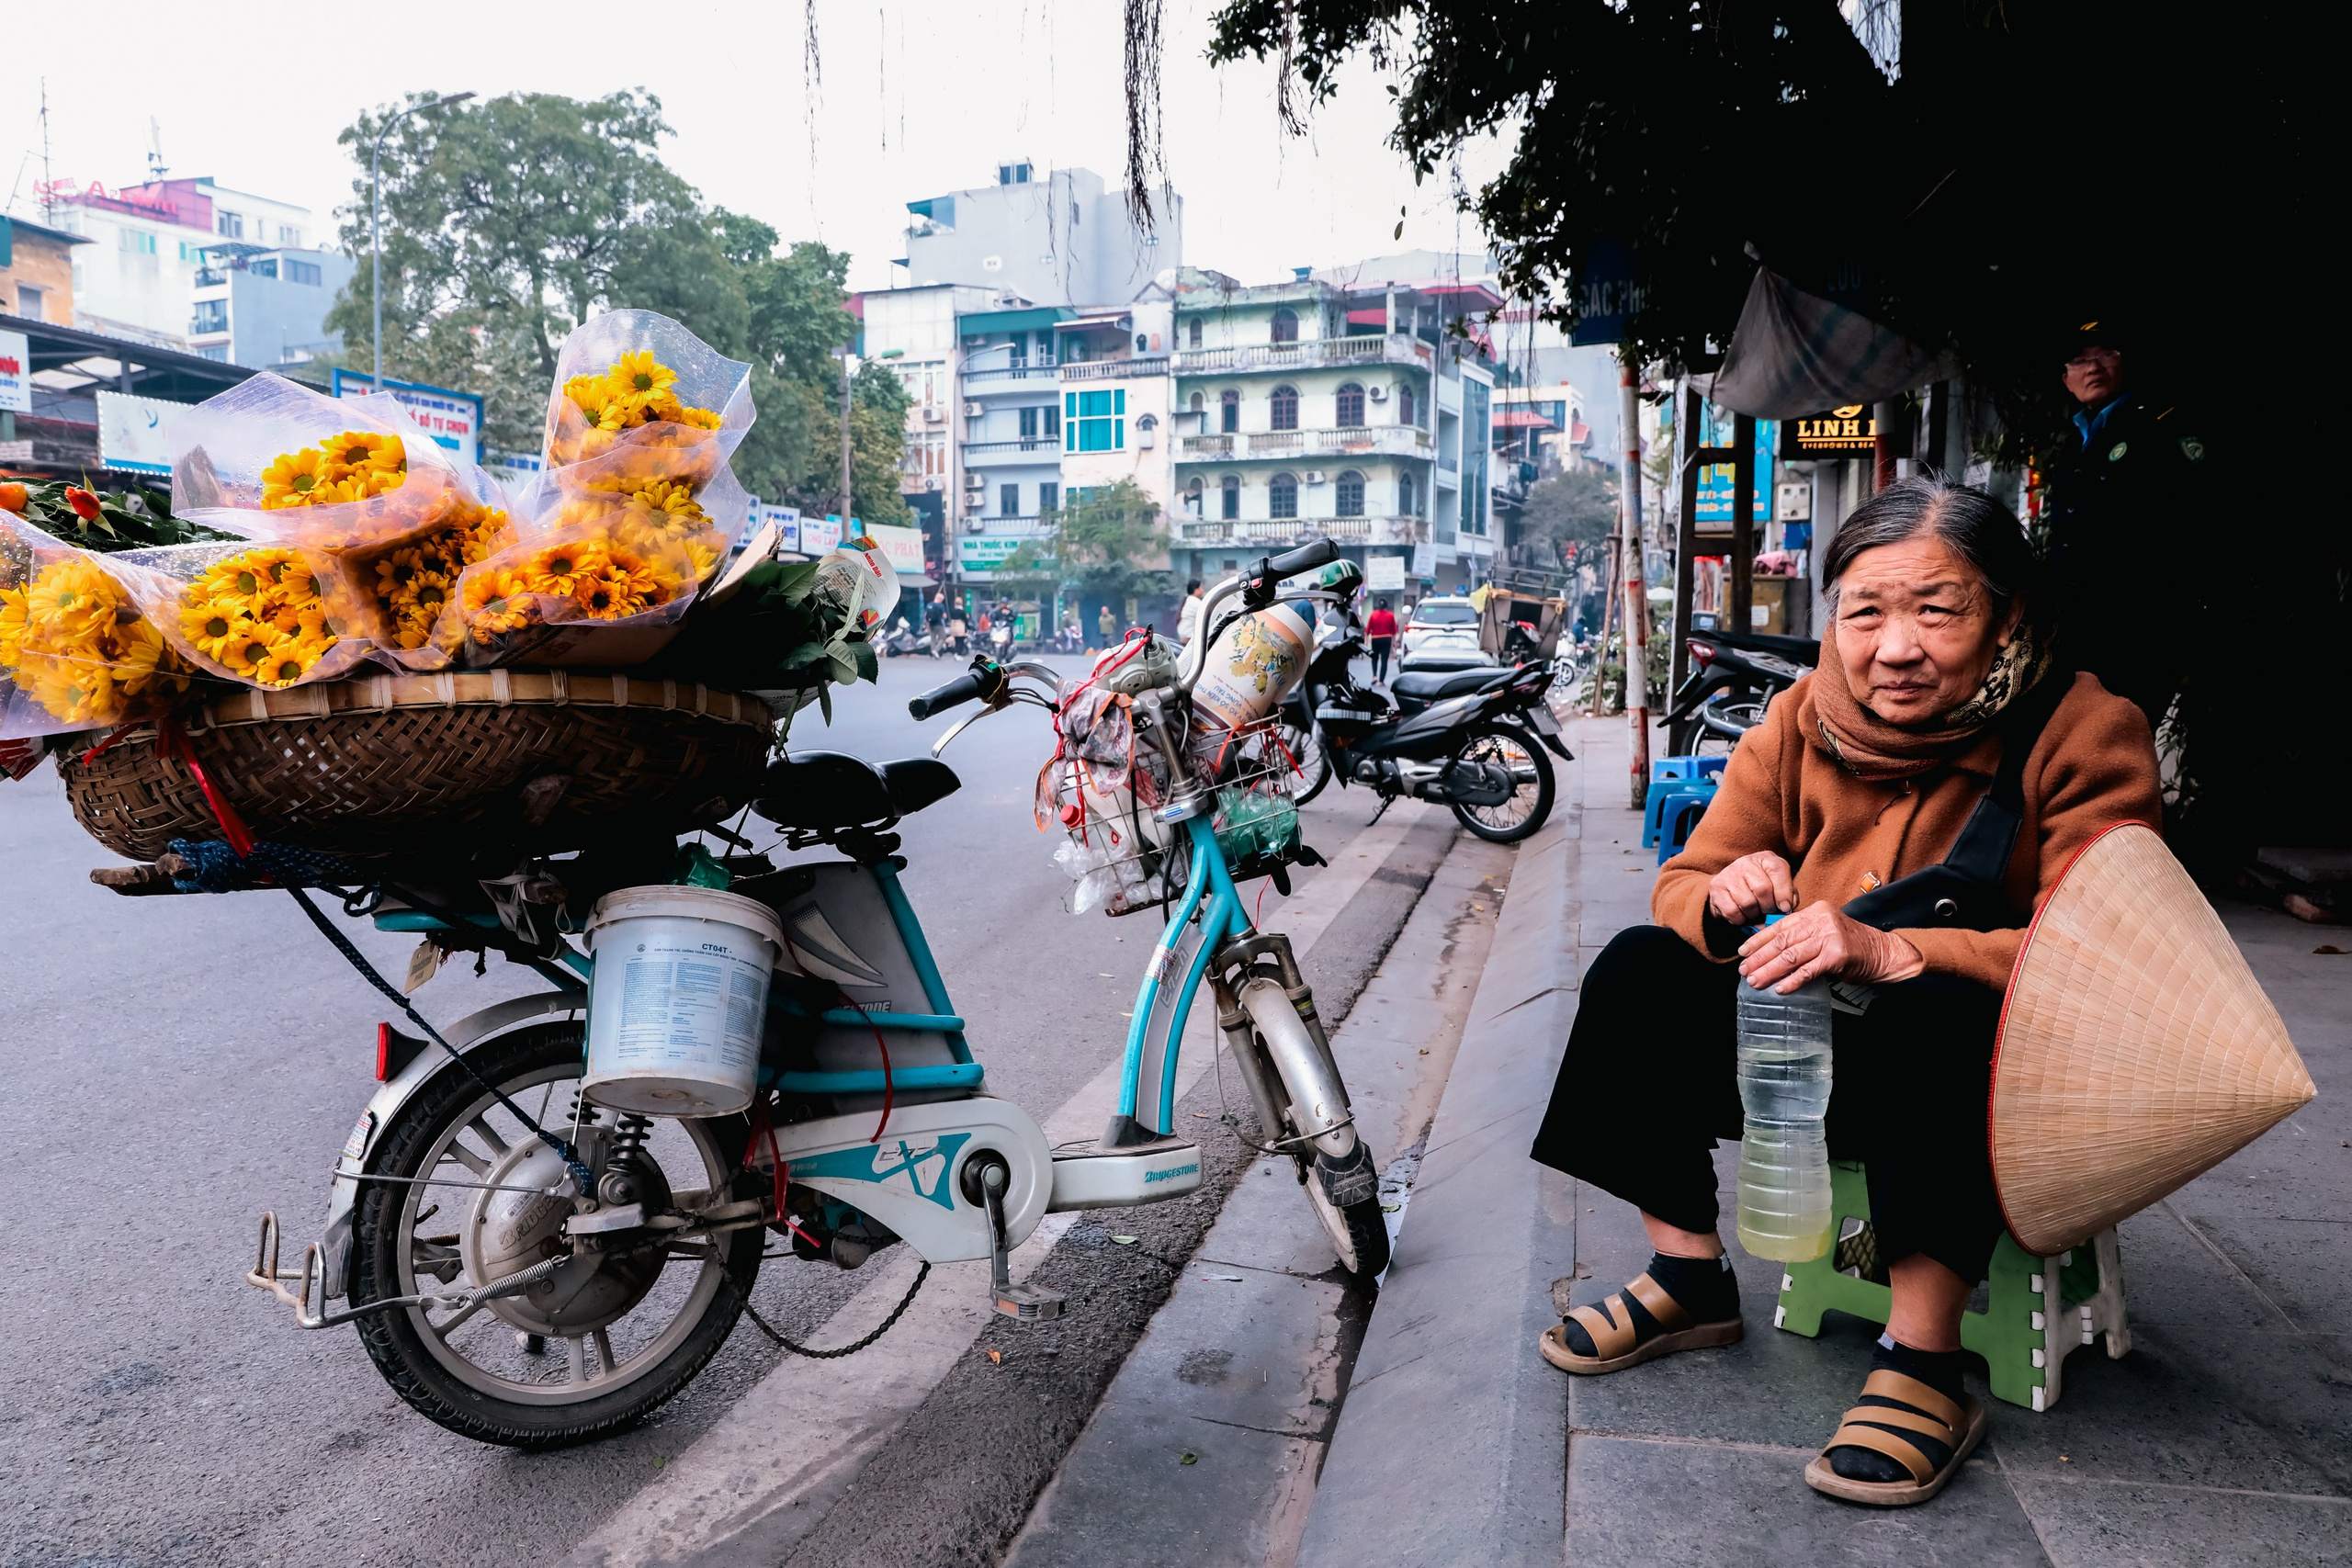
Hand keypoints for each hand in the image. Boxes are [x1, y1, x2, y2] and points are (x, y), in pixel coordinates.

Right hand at [1708, 851, 1796, 925]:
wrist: (1734, 889)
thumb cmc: (1762, 890)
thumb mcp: (1780, 888)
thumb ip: (1789, 897)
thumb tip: (1785, 909)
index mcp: (1766, 859)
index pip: (1778, 870)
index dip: (1784, 893)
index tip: (1784, 908)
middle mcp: (1746, 862)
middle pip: (1762, 889)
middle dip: (1769, 907)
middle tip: (1768, 912)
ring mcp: (1729, 873)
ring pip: (1747, 903)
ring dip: (1754, 915)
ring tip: (1755, 913)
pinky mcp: (1716, 887)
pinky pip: (1732, 911)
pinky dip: (1740, 919)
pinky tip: (1743, 915)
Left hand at [1738, 901, 1925, 993]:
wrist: (1883, 953)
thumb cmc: (1851, 945)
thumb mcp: (1824, 931)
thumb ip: (1802, 934)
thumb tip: (1768, 949)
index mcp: (1814, 912)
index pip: (1779, 926)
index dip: (1758, 940)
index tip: (1743, 952)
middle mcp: (1821, 921)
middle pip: (1782, 941)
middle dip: (1759, 958)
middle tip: (1743, 970)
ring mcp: (1829, 937)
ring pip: (1791, 956)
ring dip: (1770, 971)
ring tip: (1755, 982)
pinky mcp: (1837, 956)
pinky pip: (1808, 971)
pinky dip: (1792, 981)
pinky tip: (1780, 988)